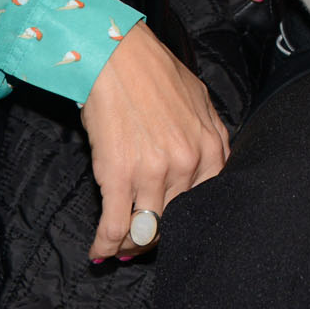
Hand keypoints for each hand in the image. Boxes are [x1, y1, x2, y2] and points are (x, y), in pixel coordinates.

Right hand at [80, 22, 229, 260]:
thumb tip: (199, 167)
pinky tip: (98, 252)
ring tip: (117, 248)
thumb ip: (206, 137)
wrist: (117, 55)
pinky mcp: (120, 175)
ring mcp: (155, 172)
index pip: (203, 204)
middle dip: (154, 236)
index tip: (169, 228)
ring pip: (145, 229)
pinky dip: (104, 246)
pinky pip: (114, 227)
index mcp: (211, 148)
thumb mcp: (198, 102)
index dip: (183, 222)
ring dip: (129, 245)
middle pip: (174, 220)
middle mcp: (188, 164)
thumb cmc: (153, 73)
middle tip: (139, 243)